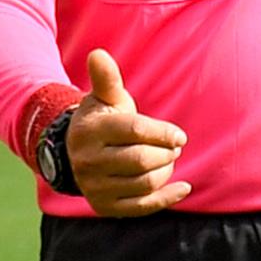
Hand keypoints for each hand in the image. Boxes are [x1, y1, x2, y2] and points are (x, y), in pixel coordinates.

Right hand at [62, 48, 185, 217]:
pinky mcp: (104, 207)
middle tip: (175, 148)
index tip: (179, 135)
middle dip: (166, 153)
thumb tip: (98, 53)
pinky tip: (184, 188)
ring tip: (170, 160)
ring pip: (144, 183)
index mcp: (91, 130)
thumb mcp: (104, 97)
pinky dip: (167, 198)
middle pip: (142, 160)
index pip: (136, 131)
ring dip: (167, 171)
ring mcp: (94, 186)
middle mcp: (88, 161)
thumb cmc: (103, 119)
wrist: (76, 153)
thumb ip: (106, 78)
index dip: (164, 133)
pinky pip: (141, 207)